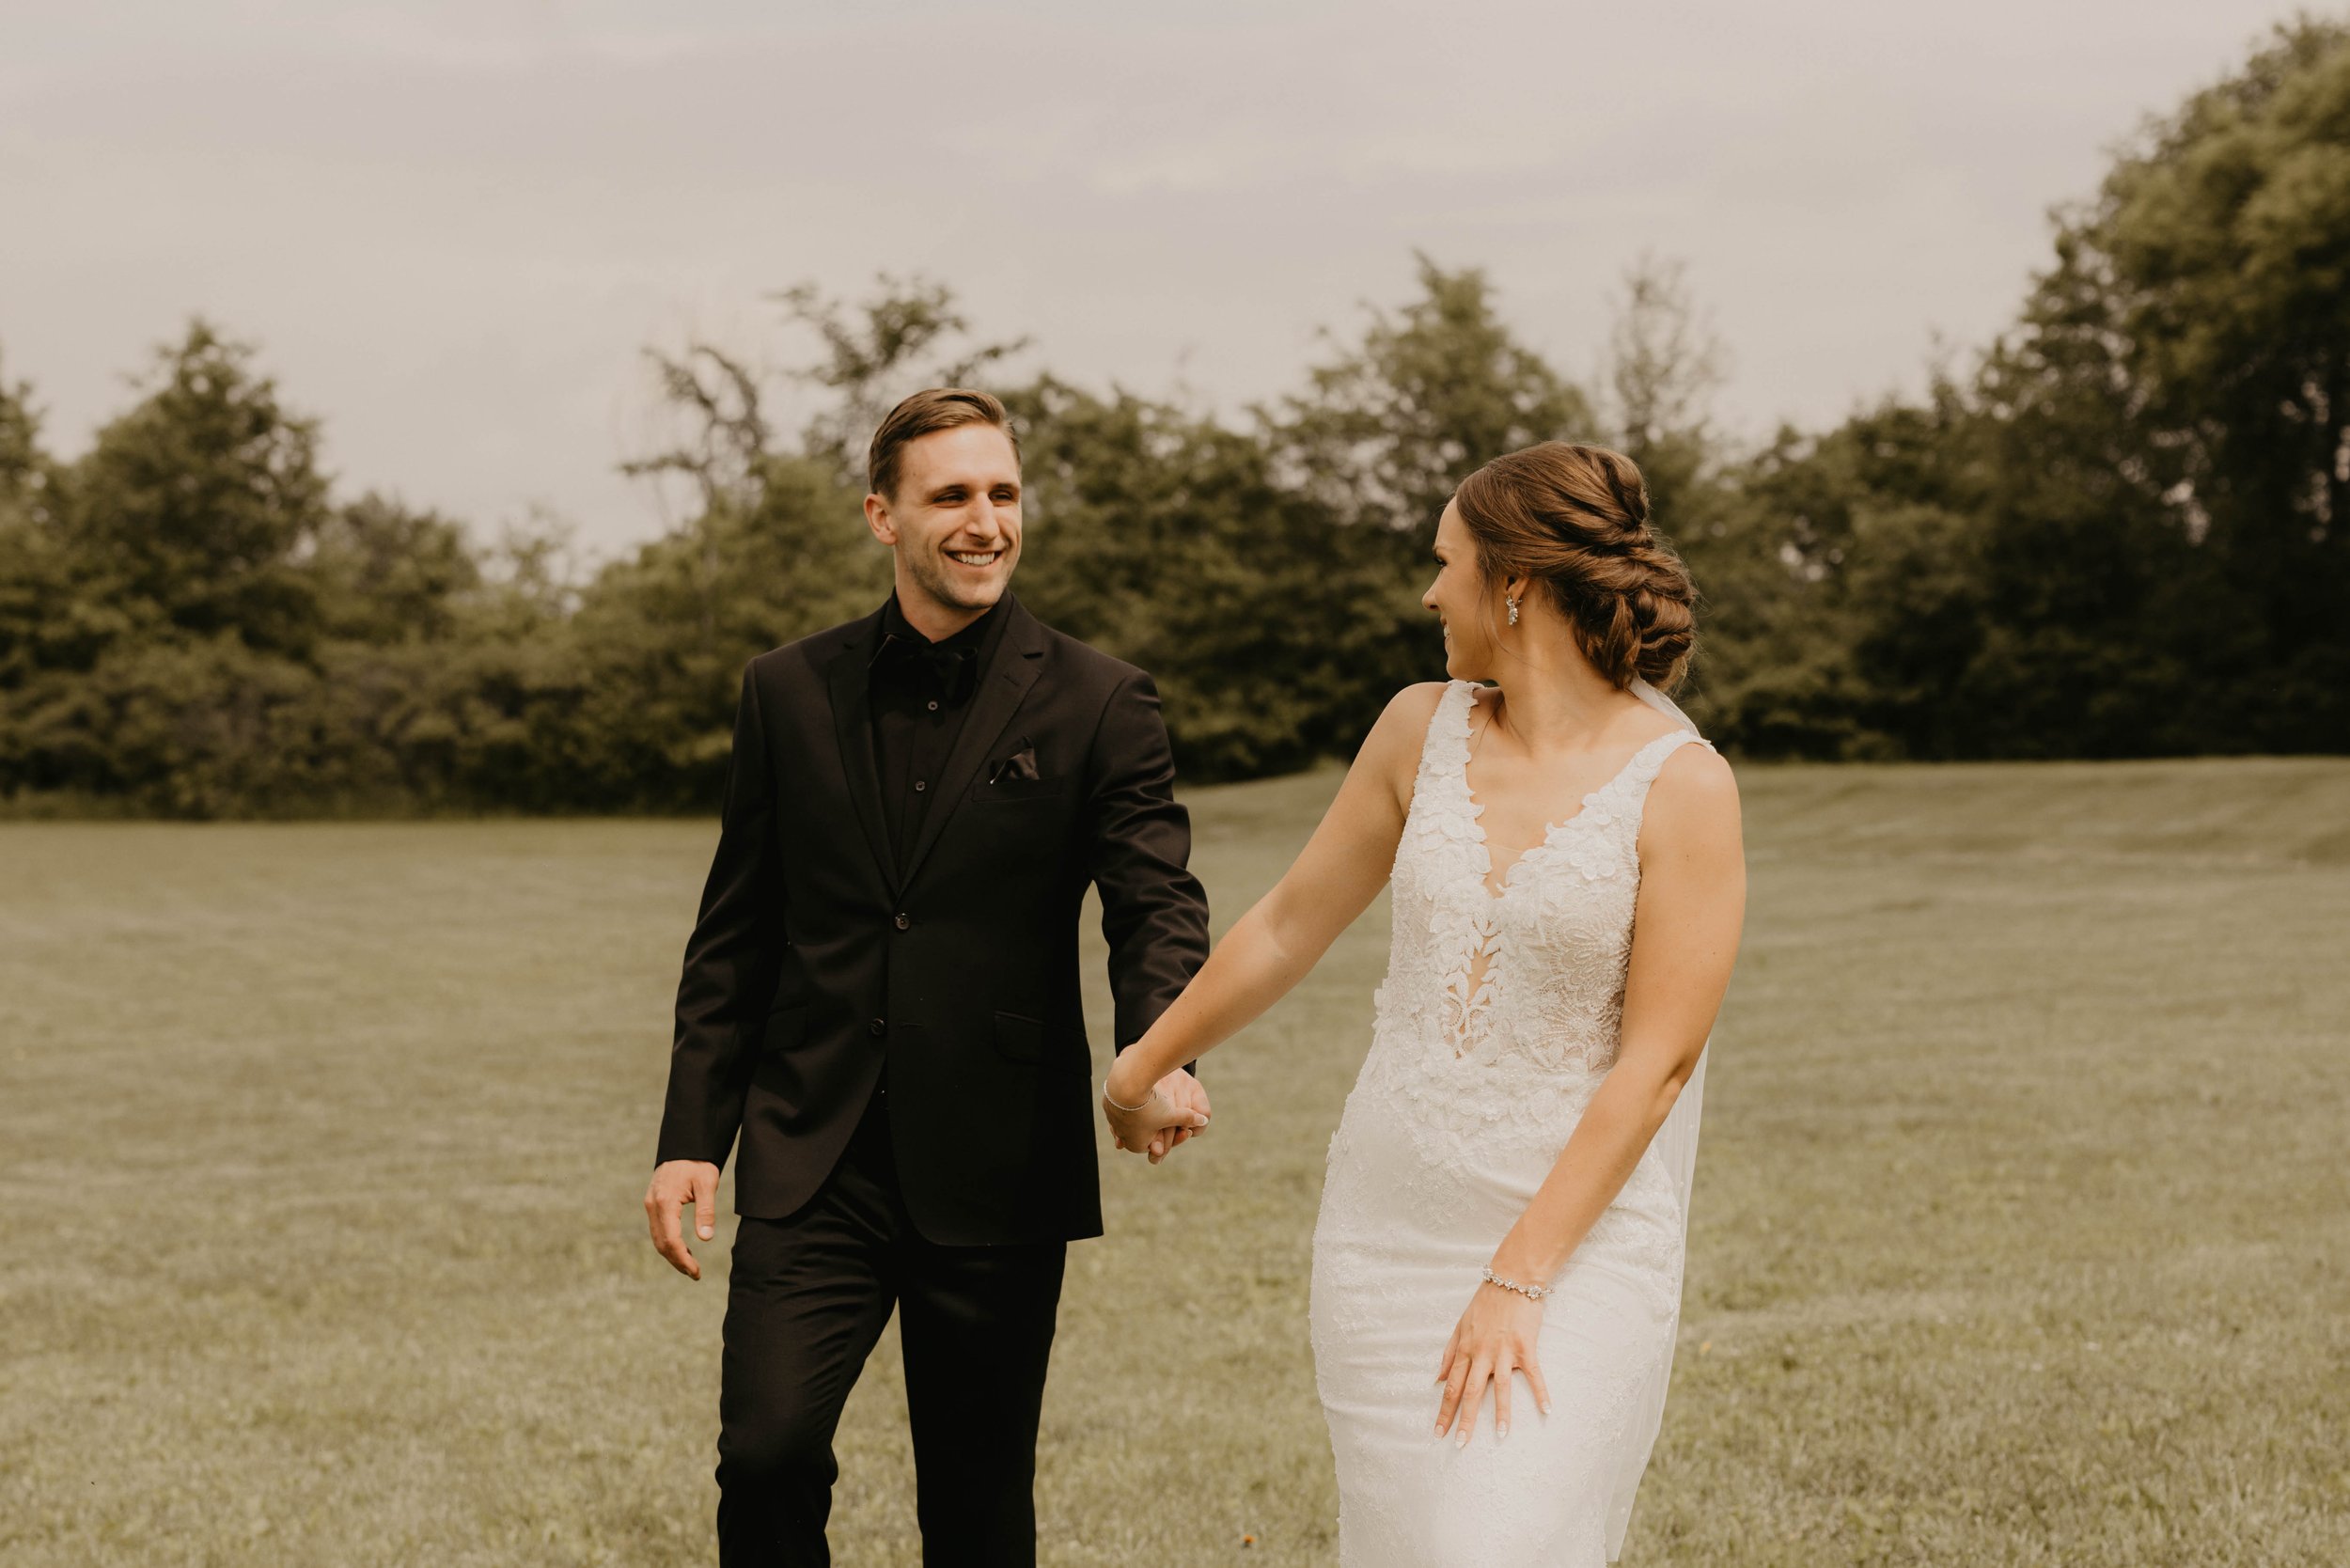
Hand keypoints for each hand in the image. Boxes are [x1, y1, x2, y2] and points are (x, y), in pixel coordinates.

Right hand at [644, 1159, 720, 1279]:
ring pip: (657, 1238)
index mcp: (666, 1201)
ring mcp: (650, 1205)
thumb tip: (705, 1238)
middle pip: (661, 1243)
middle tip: (695, 1274)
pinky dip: (668, 1244)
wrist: (684, 1145)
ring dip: (672, 1255)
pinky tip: (682, 1250)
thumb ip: (706, 1211)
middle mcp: (653, 1205)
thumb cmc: (698, 1163)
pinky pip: (657, 1230)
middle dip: (677, 1261)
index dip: (683, 1259)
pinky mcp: (652, 1204)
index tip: (696, 1272)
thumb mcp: (707, 1184)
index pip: (671, 1239)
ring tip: (690, 1267)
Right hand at [1102, 1065, 1208, 1162]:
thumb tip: (1204, 1121)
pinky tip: (1135, 1094)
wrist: (1125, 1086)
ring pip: (1129, 1119)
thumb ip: (1186, 1119)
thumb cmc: (1150, 1105)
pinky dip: (1128, 1103)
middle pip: (1140, 1133)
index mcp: (1137, 1145)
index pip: (1153, 1145)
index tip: (1172, 1125)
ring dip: (1138, 1113)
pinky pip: (1120, 1108)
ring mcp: (1113, 1122)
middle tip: (1158, 1112)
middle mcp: (1123, 1137)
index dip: (1166, 1136)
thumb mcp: (1171, 1113)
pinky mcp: (1108, 1107)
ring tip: (1148, 1102)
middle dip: (1151, 1126)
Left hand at [1433, 1279, 1551, 1446]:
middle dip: (1464, 1420)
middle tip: (1460, 1445)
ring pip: (1499, 1387)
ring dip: (1500, 1412)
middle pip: (1469, 1392)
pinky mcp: (1525, 1347)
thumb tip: (1436, 1379)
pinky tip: (1547, 1410)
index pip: (1450, 1386)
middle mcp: (1481, 1353)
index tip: (1438, 1432)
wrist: (1511, 1278)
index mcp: (1464, 1349)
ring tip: (1499, 1435)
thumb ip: (1448, 1353)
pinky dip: (1541, 1392)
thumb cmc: (1485, 1303)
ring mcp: (1503, 1351)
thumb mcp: (1460, 1325)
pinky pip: (1533, 1374)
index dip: (1444, 1410)